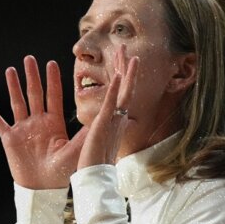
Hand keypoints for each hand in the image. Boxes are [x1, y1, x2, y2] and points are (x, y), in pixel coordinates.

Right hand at [0, 55, 86, 189]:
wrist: (43, 189)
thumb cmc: (61, 172)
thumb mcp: (77, 149)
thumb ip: (86, 130)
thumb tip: (103, 115)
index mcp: (54, 123)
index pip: (54, 96)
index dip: (53, 80)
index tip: (52, 63)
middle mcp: (37, 123)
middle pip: (34, 94)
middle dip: (32, 76)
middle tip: (30, 59)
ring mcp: (22, 130)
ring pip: (17, 102)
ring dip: (13, 86)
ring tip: (11, 70)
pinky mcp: (9, 139)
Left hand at [77, 47, 137, 170]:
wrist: (95, 176)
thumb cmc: (95, 161)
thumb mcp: (100, 139)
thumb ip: (104, 129)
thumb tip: (105, 125)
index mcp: (115, 120)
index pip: (121, 93)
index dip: (123, 76)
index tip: (124, 61)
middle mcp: (118, 117)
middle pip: (125, 87)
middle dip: (126, 67)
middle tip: (127, 48)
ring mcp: (113, 119)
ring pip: (123, 91)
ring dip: (126, 72)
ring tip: (129, 54)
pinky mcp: (105, 124)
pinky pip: (111, 103)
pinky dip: (116, 88)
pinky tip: (119, 75)